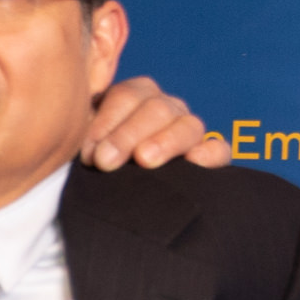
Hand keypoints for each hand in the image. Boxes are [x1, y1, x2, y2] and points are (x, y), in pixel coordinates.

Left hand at [82, 74, 233, 171]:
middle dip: (128, 135)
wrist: (109, 203)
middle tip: (105, 161)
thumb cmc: (91, 171)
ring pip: (188, 125)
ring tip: (144, 160)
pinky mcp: (208, 158)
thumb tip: (84, 149)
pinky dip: (210, 154)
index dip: (107, 122)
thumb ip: (83, 138)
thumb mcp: (82, 150)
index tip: (88, 152)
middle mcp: (163, 110)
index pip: (127, 96)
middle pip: (156, 108)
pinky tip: (194, 162)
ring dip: (165, 141)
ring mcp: (187, 131)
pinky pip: (218, 149)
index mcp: (133, 98)